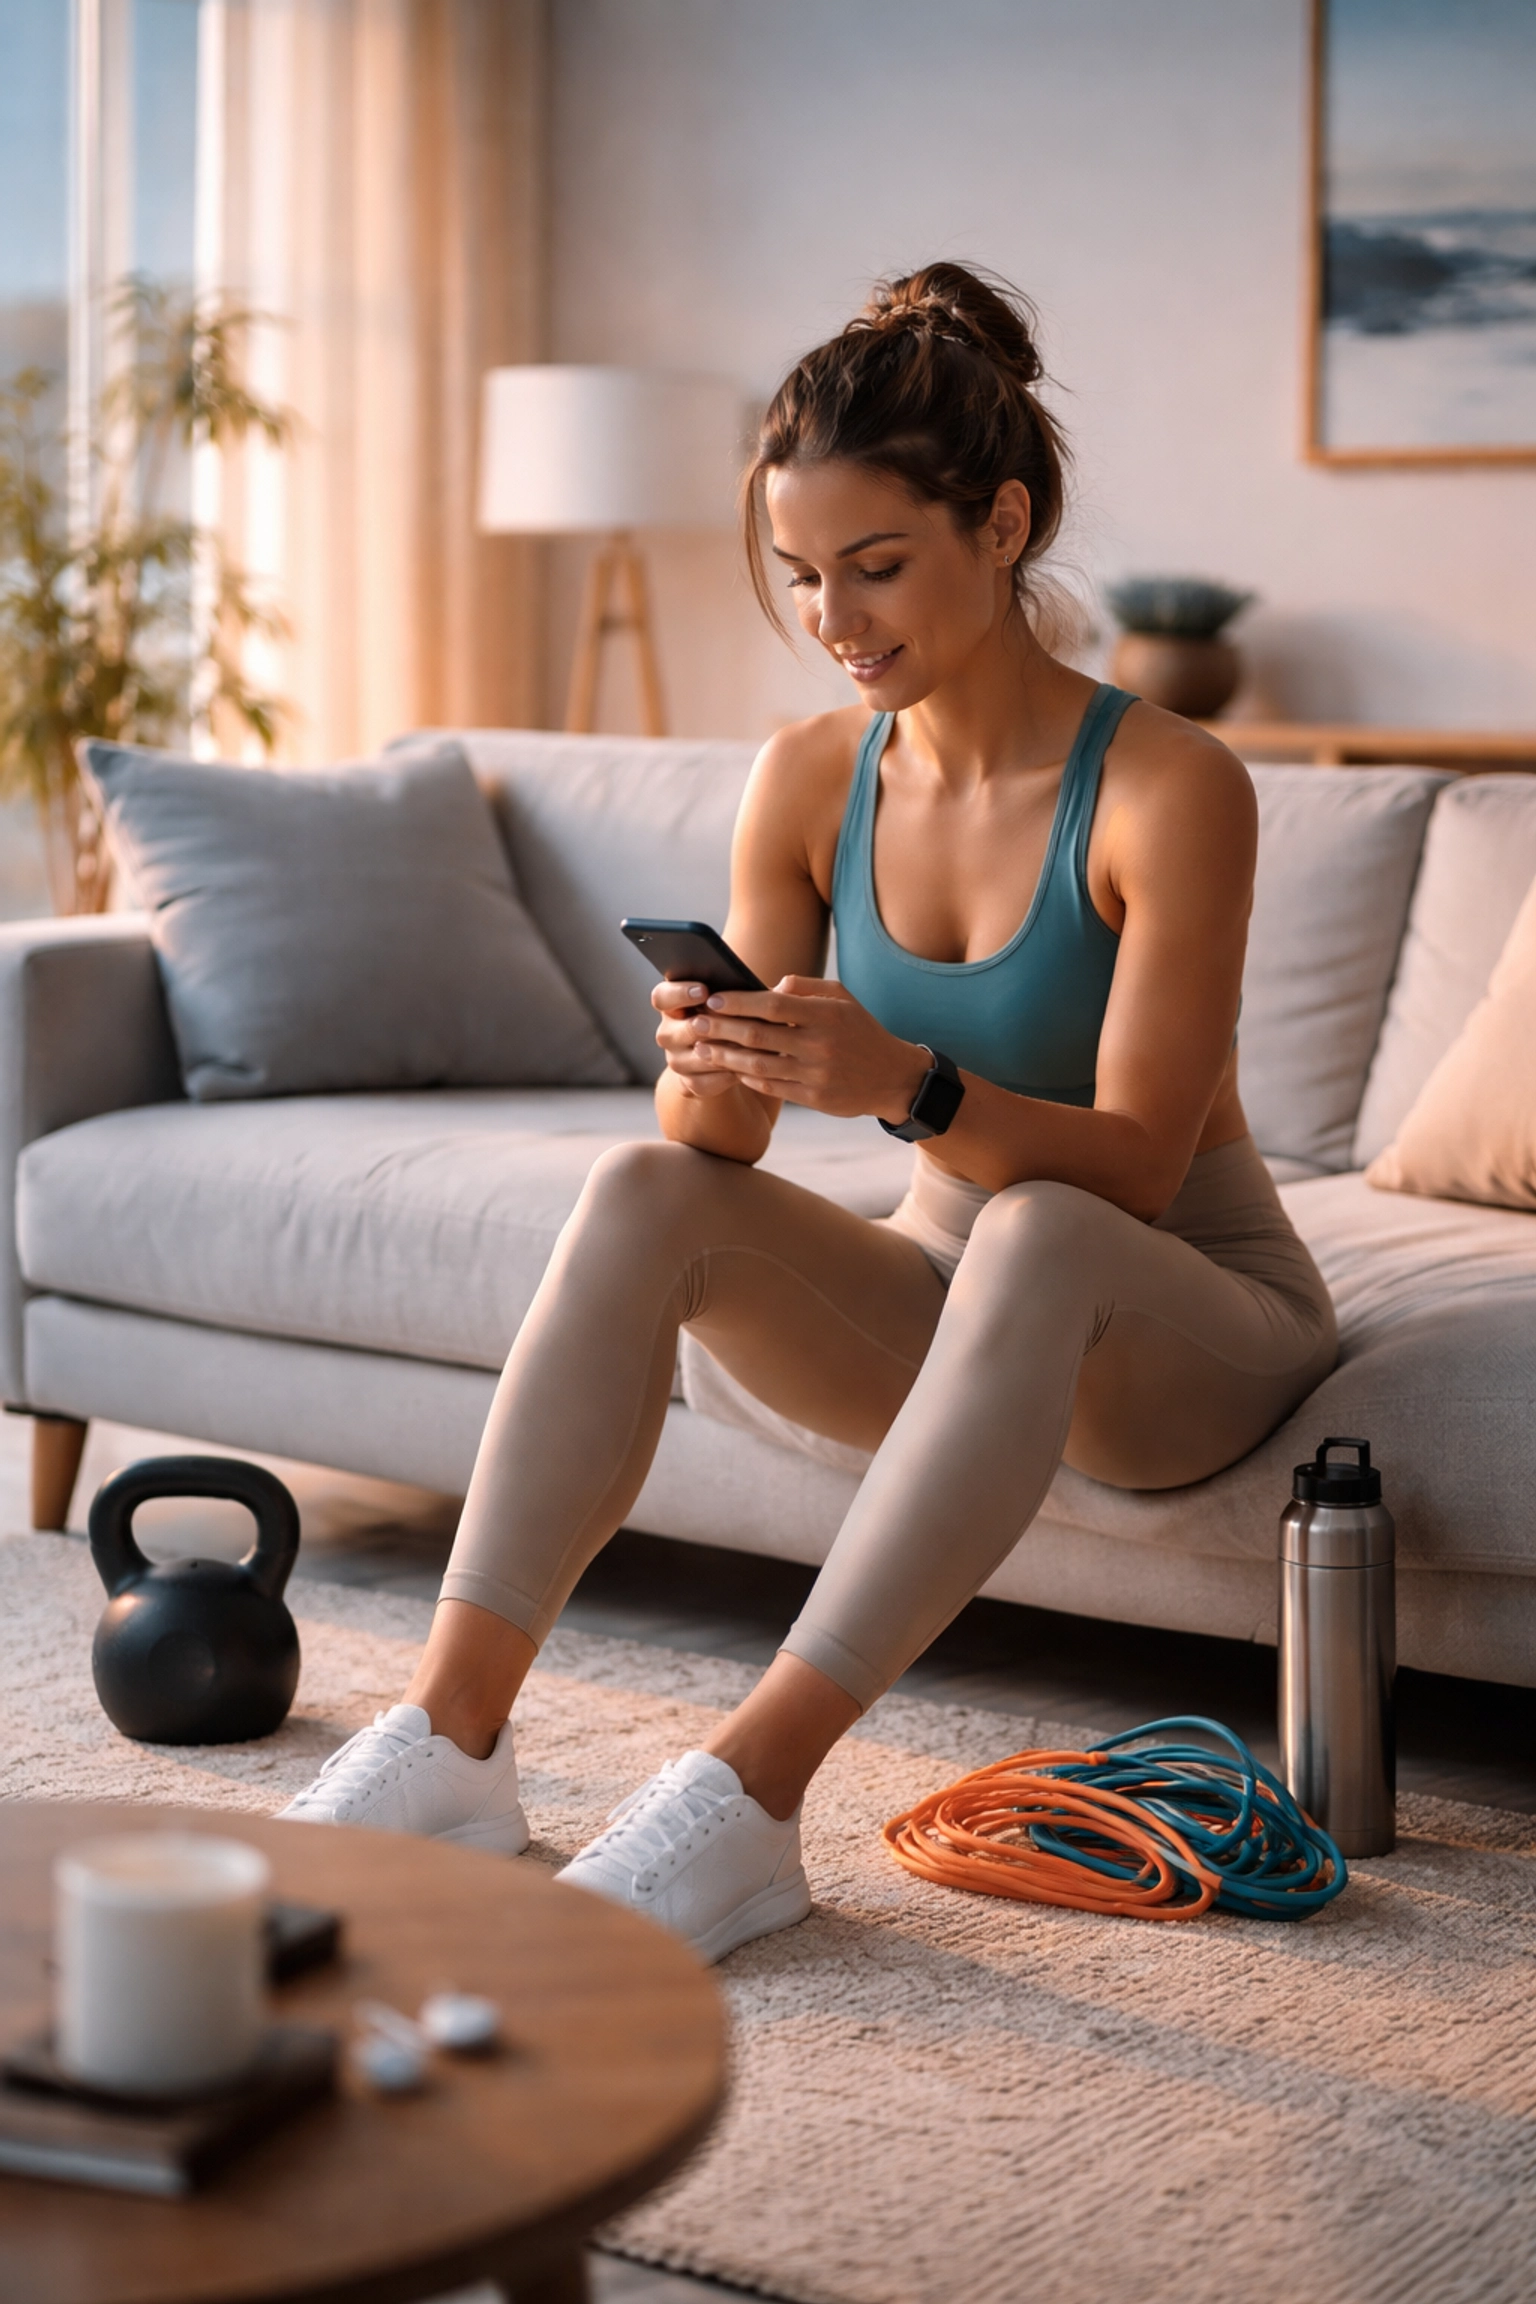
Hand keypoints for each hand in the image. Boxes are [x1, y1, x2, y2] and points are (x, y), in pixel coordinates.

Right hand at [652, 978, 742, 1100]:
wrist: (734, 1053)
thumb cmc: (738, 1016)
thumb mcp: (740, 1001)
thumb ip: (751, 992)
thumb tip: (783, 984)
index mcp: (673, 1004)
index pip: (662, 996)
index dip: (680, 993)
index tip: (704, 991)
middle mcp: (668, 1032)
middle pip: (675, 1031)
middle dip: (708, 1027)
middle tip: (733, 1023)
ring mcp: (675, 1060)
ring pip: (692, 1059)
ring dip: (721, 1054)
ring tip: (748, 1048)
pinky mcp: (687, 1084)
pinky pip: (701, 1084)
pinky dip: (723, 1078)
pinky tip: (743, 1070)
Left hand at [684, 976, 931, 1121]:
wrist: (892, 1077)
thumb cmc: (861, 1031)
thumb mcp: (842, 999)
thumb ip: (805, 987)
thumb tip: (769, 986)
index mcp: (826, 1015)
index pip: (773, 1005)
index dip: (739, 1002)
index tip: (713, 999)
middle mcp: (820, 1045)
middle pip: (759, 1035)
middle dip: (722, 1028)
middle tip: (696, 1023)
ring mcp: (816, 1074)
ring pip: (759, 1064)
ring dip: (726, 1056)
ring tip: (703, 1048)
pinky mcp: (814, 1098)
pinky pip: (771, 1087)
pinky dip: (747, 1077)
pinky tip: (729, 1068)